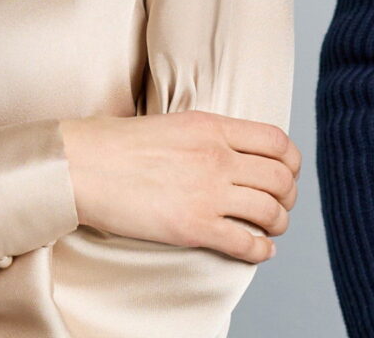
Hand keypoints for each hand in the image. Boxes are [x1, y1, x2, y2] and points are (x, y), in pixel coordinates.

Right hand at [57, 111, 300, 262]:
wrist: (82, 166)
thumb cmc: (116, 145)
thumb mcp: (174, 123)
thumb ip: (209, 135)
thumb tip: (232, 151)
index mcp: (213, 127)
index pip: (277, 141)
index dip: (291, 161)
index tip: (287, 172)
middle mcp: (218, 158)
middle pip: (281, 179)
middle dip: (289, 196)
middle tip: (282, 204)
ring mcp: (208, 194)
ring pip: (270, 211)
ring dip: (279, 224)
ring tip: (273, 229)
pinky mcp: (193, 227)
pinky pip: (245, 243)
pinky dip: (261, 250)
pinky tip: (260, 251)